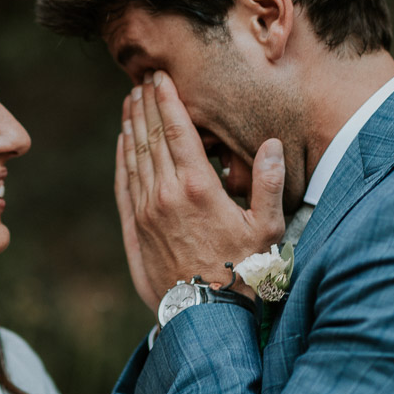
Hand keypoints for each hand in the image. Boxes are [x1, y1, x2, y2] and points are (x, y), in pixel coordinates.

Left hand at [116, 71, 285, 302]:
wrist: (206, 315)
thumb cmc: (245, 271)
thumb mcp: (267, 228)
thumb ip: (268, 183)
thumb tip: (271, 144)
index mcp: (198, 187)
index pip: (178, 131)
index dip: (168, 100)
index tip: (160, 78)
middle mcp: (166, 193)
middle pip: (151, 137)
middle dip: (146, 105)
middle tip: (142, 80)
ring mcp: (146, 210)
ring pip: (134, 155)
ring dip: (132, 124)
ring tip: (130, 100)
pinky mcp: (135, 228)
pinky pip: (124, 182)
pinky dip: (122, 157)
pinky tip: (123, 140)